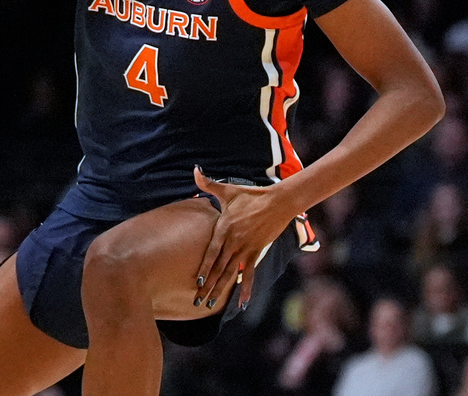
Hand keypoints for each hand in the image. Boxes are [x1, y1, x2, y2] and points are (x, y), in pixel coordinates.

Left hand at [192, 167, 293, 309]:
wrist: (278, 201)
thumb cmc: (251, 195)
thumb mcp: (227, 190)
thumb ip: (208, 184)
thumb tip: (194, 170)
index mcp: (224, 229)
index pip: (211, 253)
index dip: (204, 268)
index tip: (197, 282)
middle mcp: (233, 242)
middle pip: (218, 268)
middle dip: (207, 286)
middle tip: (197, 301)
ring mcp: (246, 249)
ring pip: (231, 274)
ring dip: (221, 290)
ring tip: (211, 304)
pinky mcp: (257, 252)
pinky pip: (250, 274)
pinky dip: (246, 290)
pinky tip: (242, 304)